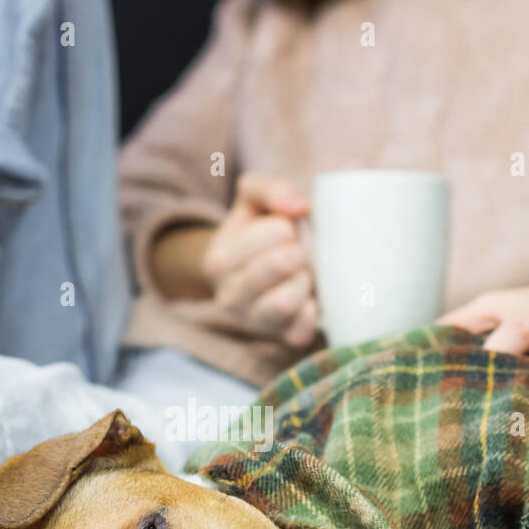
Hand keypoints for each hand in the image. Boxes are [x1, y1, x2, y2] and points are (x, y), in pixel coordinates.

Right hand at [200, 173, 318, 346]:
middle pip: (280, 264)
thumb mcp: (254, 202)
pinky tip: (310, 299)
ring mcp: (255, 323)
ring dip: (304, 280)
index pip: (270, 234)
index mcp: (216, 262)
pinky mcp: (283, 339)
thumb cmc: (259, 235)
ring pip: (286, 302)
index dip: (285, 228)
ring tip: (301, 274)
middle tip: (296, 253)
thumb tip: (299, 207)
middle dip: (297, 252)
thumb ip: (269, 189)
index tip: (283, 232)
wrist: (261, 277)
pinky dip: (312, 312)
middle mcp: (228, 298)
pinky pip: (301, 331)